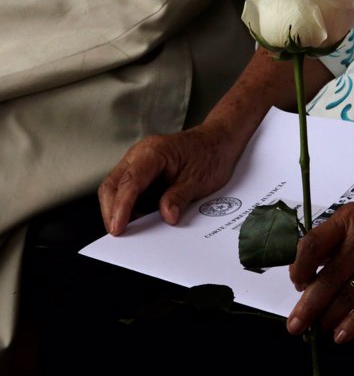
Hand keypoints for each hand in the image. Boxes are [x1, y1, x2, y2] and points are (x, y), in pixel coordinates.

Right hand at [98, 123, 236, 234]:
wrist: (219, 142)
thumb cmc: (210, 154)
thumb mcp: (199, 180)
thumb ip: (179, 197)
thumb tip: (166, 216)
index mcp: (153, 152)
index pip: (129, 182)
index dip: (121, 207)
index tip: (118, 227)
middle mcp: (140, 154)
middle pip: (113, 184)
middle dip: (112, 210)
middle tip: (118, 234)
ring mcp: (139, 162)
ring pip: (118, 188)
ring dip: (121, 209)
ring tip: (131, 231)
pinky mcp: (143, 172)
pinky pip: (130, 190)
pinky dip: (132, 206)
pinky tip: (141, 220)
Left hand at [286, 195, 353, 343]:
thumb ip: (335, 239)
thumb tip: (308, 273)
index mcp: (350, 218)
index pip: (313, 244)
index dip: (300, 268)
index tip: (297, 283)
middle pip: (329, 276)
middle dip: (308, 304)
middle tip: (296, 323)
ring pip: (348, 293)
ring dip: (328, 316)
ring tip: (316, 329)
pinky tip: (341, 332)